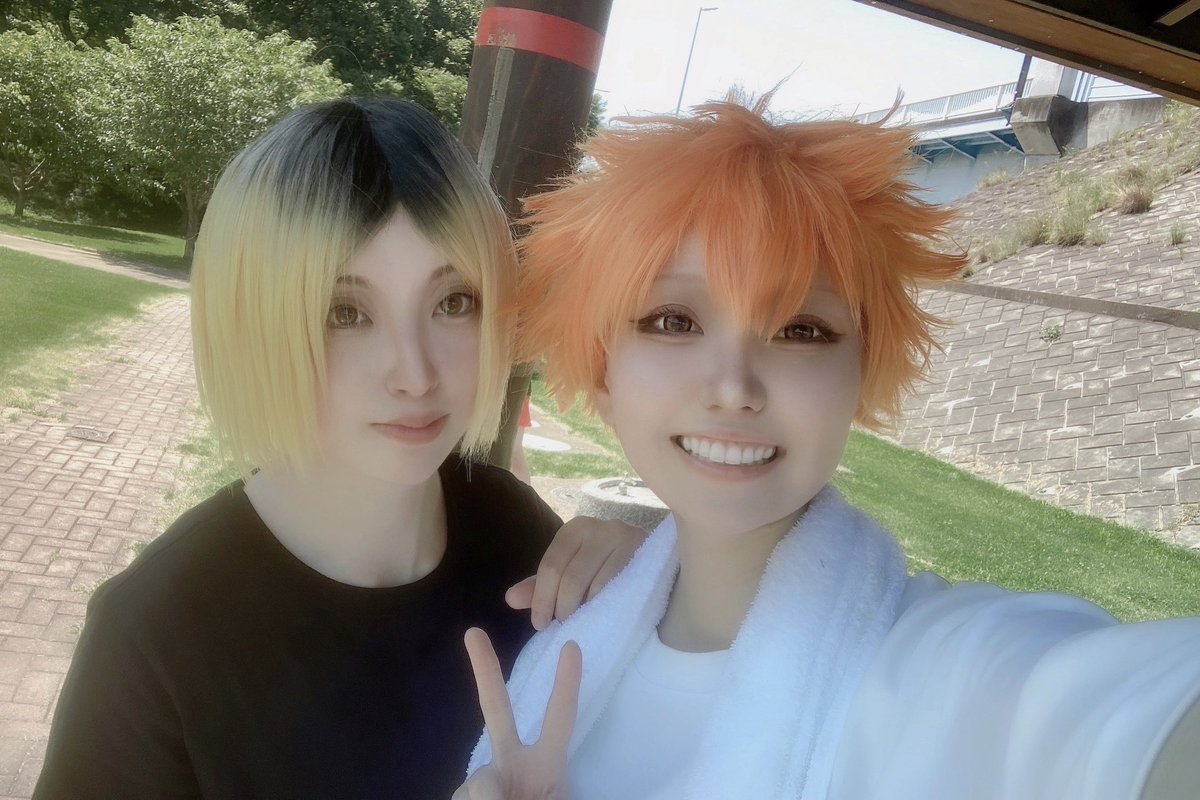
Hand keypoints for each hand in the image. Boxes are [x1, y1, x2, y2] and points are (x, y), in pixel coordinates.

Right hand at [452, 628, 580, 799]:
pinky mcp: (463, 795)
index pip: (560, 719)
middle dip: (486, 671)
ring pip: (478, 782)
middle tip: (474, 632)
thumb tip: (483, 787)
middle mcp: (513, 763)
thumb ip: (510, 788)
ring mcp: (487, 778)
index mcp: (546, 765)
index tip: (572, 646)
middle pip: (497, 709)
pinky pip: (462, 797)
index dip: (567, 684)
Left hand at [507, 517, 646, 628]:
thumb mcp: (571, 573)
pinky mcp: (642, 552)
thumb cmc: (606, 569)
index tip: (540, 624)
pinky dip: (603, 606)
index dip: (542, 598)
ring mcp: (622, 537)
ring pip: (592, 584)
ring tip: (581, 622)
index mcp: (574, 530)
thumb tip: (510, 599)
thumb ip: (541, 586)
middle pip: (569, 576)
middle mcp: (597, 527)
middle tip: (562, 627)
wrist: (656, 562)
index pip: (550, 566)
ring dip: (582, 610)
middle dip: (561, 607)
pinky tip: (601, 615)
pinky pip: (616, 586)